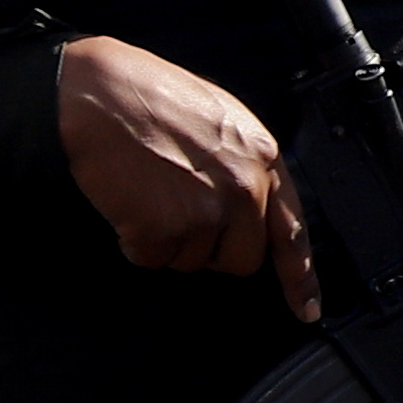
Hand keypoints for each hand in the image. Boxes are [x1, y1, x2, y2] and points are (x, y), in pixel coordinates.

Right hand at [57, 36, 317, 311]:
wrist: (96, 92)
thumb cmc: (148, 97)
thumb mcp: (220, 120)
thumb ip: (244, 167)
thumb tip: (248, 210)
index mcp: (263, 157)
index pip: (292, 231)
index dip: (300, 278)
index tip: (306, 310)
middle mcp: (244, 188)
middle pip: (241, 259)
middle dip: (212, 249)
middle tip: (179, 211)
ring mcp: (205, 211)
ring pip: (193, 261)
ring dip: (169, 240)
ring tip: (149, 190)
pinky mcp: (164, 229)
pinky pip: (153, 259)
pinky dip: (135, 241)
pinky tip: (129, 200)